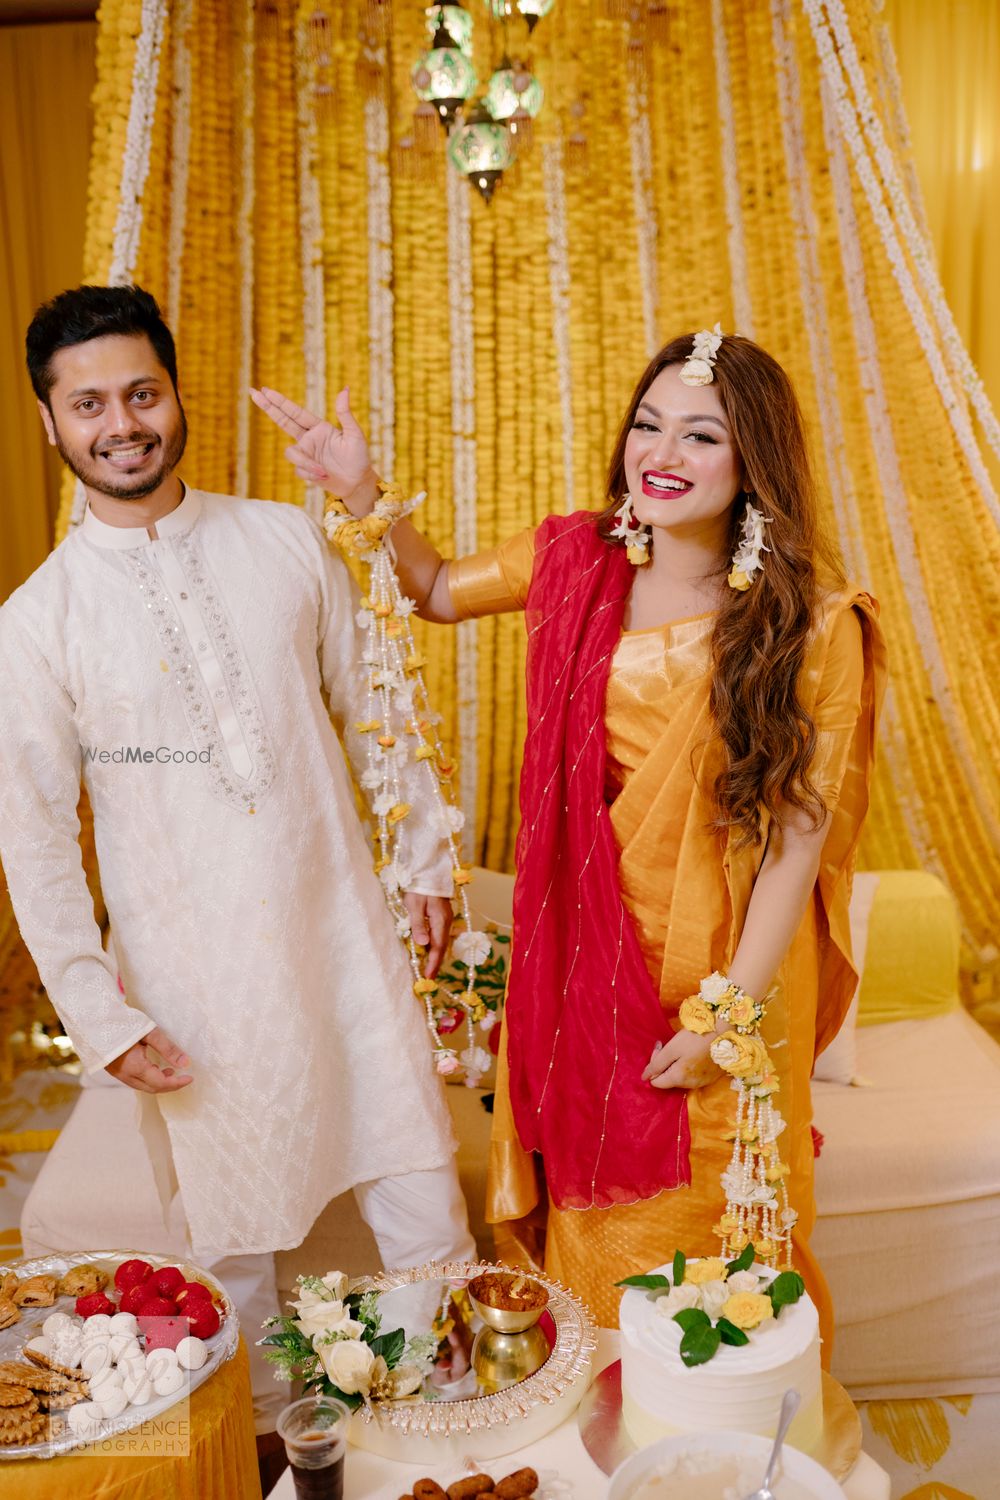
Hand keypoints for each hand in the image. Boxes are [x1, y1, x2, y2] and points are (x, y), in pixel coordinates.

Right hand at [105, 1026, 193, 1093]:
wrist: (94, 1020)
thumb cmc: (122, 1023)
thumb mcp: (149, 1032)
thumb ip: (168, 1049)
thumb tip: (186, 1063)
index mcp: (135, 1067)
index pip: (161, 1083)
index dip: (177, 1083)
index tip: (190, 1078)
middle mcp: (125, 1075)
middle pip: (152, 1088)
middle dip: (169, 1085)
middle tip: (183, 1077)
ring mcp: (117, 1074)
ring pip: (142, 1086)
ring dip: (158, 1082)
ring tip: (171, 1071)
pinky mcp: (114, 1069)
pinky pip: (134, 1080)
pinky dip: (148, 1078)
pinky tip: (154, 1067)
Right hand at [248, 385, 377, 514]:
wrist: (357, 482)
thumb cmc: (359, 457)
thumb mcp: (354, 434)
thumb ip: (345, 413)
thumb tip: (345, 389)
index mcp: (318, 427)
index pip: (295, 412)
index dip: (281, 402)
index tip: (265, 390)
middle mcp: (309, 438)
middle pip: (283, 421)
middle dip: (268, 407)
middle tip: (253, 393)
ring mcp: (306, 454)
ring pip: (291, 453)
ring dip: (306, 462)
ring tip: (323, 471)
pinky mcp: (305, 470)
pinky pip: (299, 469)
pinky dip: (311, 473)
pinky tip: (324, 477)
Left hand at [402, 893, 452, 978]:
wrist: (427, 872)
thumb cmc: (418, 887)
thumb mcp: (414, 905)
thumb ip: (418, 924)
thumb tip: (423, 944)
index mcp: (440, 920)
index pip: (438, 946)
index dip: (434, 963)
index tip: (428, 977)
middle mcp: (446, 922)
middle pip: (442, 947)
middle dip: (435, 963)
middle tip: (428, 978)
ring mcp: (445, 919)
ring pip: (441, 942)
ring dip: (435, 955)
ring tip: (428, 969)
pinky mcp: (442, 917)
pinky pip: (439, 935)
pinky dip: (435, 946)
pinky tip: (428, 951)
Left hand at [642, 1028, 721, 1090]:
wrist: (726, 1032)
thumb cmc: (696, 1037)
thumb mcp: (672, 1048)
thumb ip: (657, 1064)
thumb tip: (644, 1078)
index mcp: (678, 1079)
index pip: (656, 1082)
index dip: (653, 1066)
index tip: (660, 1047)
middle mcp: (690, 1085)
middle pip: (668, 1079)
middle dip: (664, 1063)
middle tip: (667, 1044)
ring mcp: (702, 1082)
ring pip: (680, 1077)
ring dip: (676, 1064)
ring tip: (681, 1047)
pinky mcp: (711, 1077)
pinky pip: (692, 1075)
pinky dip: (688, 1065)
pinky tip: (693, 1052)